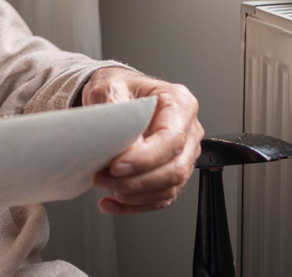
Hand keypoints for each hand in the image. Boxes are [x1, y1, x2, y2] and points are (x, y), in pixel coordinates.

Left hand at [81, 67, 202, 214]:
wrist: (116, 94)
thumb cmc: (117, 87)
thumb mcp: (109, 88)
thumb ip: (119, 114)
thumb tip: (126, 149)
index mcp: (179, 103)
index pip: (171, 139)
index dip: (146, 158)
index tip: (117, 166)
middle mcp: (188, 129)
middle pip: (175, 168)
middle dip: (137, 181)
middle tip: (102, 179)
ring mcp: (184, 153)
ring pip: (169, 187)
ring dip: (135, 194)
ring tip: (103, 188)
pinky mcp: (172, 171)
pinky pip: (161, 196)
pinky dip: (136, 204)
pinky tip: (112, 203)